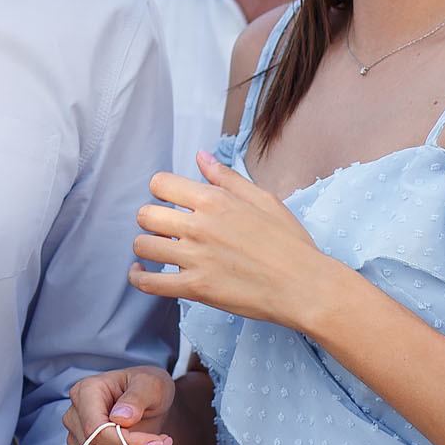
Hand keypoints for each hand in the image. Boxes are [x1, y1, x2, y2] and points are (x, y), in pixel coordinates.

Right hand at [64, 366, 174, 444]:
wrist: (148, 402)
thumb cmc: (147, 388)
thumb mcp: (151, 384)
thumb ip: (137, 397)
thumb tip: (122, 417)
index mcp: (85, 393)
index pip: (95, 431)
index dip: (127, 444)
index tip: (156, 442)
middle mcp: (74, 419)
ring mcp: (77, 443)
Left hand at [129, 152, 346, 333]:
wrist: (306, 286)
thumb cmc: (291, 244)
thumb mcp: (265, 200)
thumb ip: (227, 177)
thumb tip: (201, 156)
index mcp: (215, 200)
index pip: (160, 183)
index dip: (161, 192)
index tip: (171, 202)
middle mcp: (199, 226)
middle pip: (146, 214)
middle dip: (152, 219)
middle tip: (165, 228)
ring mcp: (195, 258)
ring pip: (143, 245)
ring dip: (147, 247)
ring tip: (159, 250)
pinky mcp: (195, 288)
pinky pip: (149, 282)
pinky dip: (138, 277)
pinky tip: (141, 273)